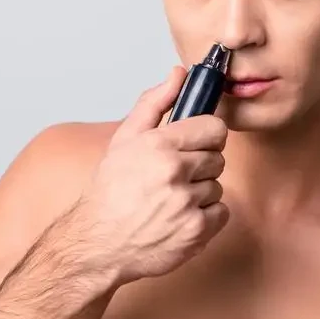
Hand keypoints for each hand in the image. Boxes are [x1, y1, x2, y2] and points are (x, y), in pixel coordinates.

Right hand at [77, 66, 230, 285]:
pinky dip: (205, 217)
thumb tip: (179, 74)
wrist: (99, 244)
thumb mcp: (125, 139)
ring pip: (217, 186)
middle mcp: (174, 172)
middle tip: (173, 177)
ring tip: (171, 200)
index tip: (193, 145)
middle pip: (217, 158)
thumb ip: (155, 102)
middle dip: (199, 166)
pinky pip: (221, 213)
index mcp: (159, 144)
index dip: (205, 136)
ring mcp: (187, 204)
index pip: (215, 128)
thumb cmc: (110, 191)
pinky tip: (180, 218)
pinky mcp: (196, 231)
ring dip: (200, 193)